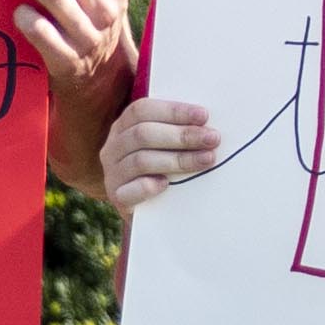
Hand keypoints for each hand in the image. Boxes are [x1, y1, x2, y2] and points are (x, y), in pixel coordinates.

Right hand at [98, 101, 222, 216]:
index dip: (173, 111)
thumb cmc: (163, 170)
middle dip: (182, 135)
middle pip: (143, 134)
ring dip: (178, 159)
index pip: (142, 110)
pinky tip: (167, 185)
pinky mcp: (117, 198)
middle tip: (212, 139)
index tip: (204, 116)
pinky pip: (131, 190)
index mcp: (123, 127)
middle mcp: (113, 147)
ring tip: (207, 160)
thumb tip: (206, 122)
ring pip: (141, 160)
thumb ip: (176, 130)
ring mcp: (112, 173)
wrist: (150, 214)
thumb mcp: (165, 146)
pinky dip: (150, 186)